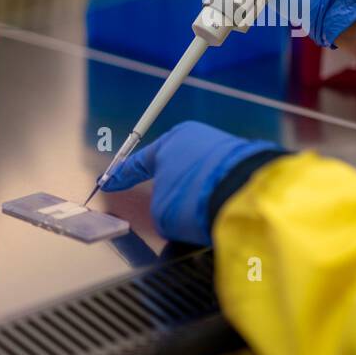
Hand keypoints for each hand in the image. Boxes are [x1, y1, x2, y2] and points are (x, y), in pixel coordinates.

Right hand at [100, 122, 281, 244]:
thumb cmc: (194, 198)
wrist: (244, 194)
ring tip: (200, 216)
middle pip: (174, 166)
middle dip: (169, 188)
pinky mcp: (244, 161)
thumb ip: (160, 209)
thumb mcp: (161, 211)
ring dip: (196, 196)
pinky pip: (220, 181)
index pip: (140, 161)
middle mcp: (197, 139)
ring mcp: (222, 148)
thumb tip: (174, 213)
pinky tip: (217, 210)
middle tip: (168, 209)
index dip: (123, 176)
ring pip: (199, 176)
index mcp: (171, 141)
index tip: (111, 182)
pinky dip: (215, 196)